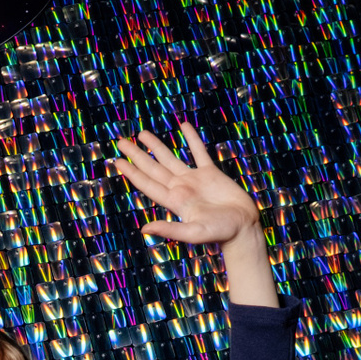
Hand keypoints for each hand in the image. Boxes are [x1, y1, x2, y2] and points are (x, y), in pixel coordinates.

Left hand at [112, 122, 259, 245]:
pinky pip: (199, 152)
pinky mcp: (211, 173)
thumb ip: (170, 229)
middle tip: (121, 141)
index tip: (117, 161)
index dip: (132, 172)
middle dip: (137, 155)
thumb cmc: (220, 233)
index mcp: (173, 200)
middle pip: (153, 168)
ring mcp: (194, 179)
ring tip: (142, 133)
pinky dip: (191, 139)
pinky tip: (183, 126)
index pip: (147, 183)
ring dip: (156, 146)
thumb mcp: (194, 233)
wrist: (243, 227)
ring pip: (170, 158)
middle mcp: (180, 188)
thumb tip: (144, 229)